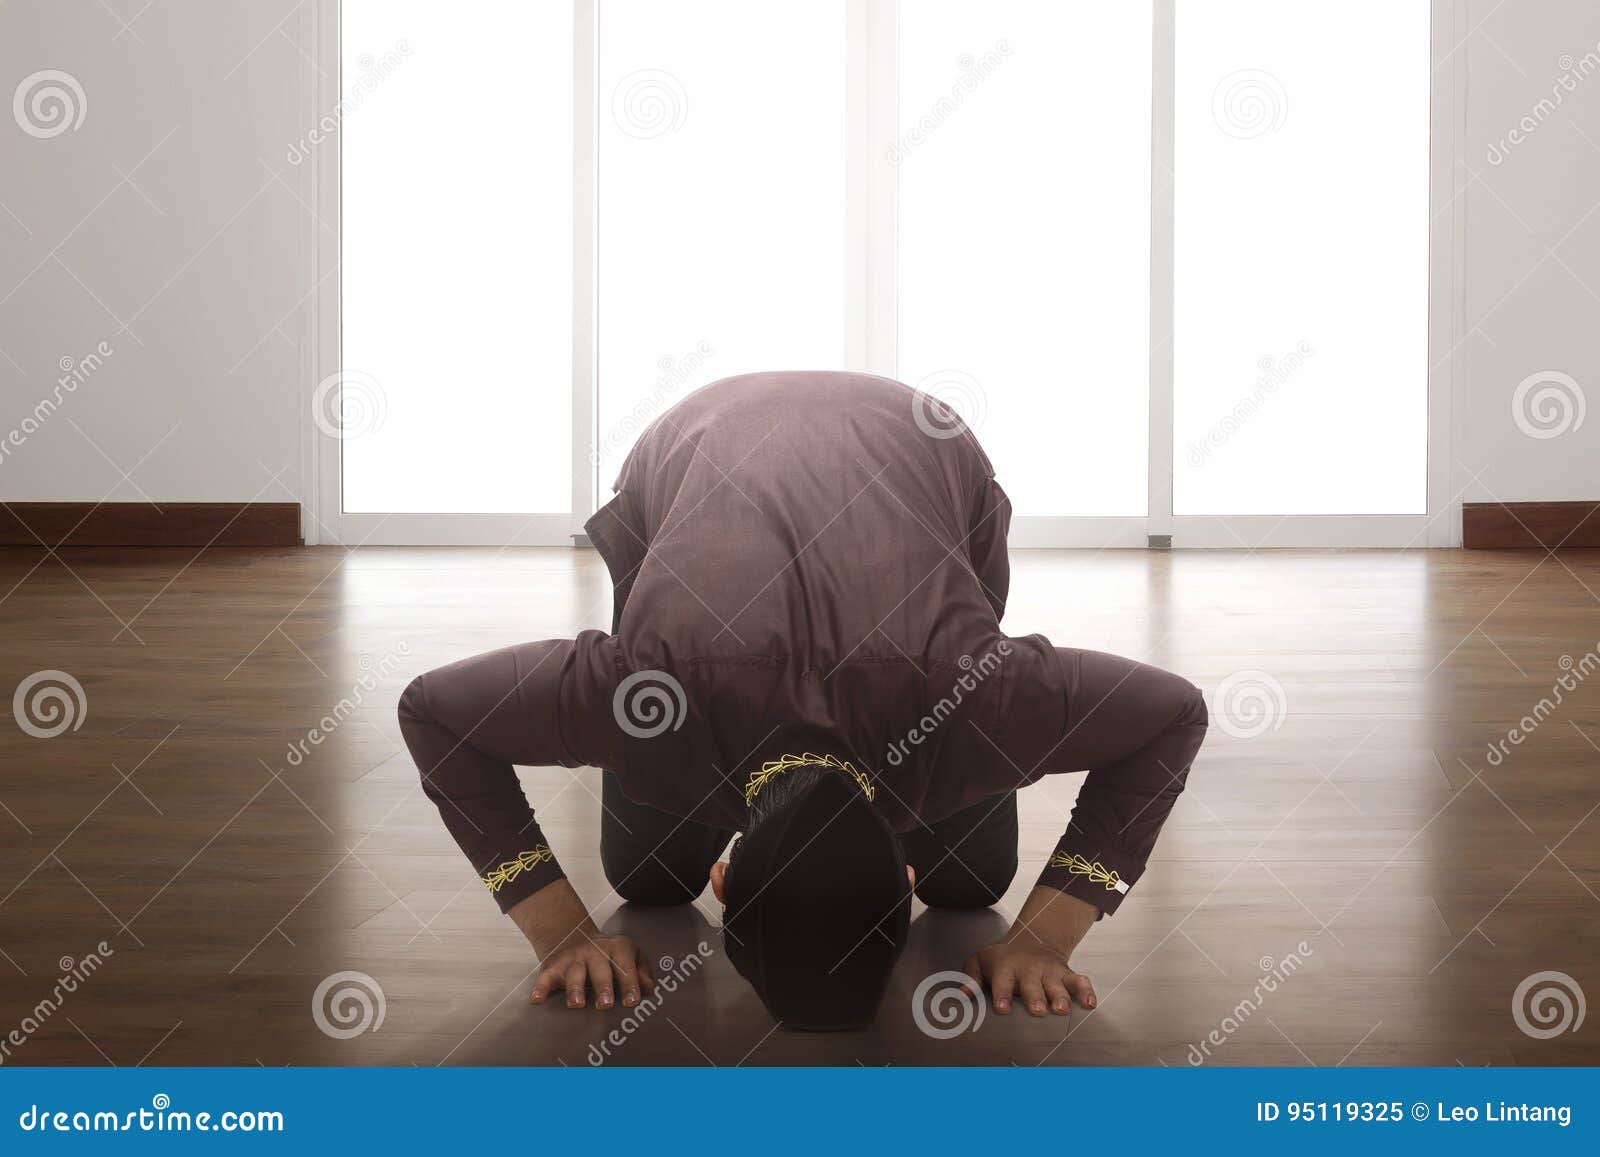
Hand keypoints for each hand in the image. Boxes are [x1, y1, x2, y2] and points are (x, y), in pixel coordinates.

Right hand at [529, 932, 655, 1009]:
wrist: (572, 935)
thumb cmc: (608, 955)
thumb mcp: (629, 955)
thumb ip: (641, 972)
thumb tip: (650, 990)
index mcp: (616, 948)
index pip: (625, 964)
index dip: (630, 982)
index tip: (632, 1001)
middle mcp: (594, 951)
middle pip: (599, 969)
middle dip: (603, 986)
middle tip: (606, 1005)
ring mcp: (572, 958)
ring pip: (573, 973)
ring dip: (575, 988)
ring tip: (577, 1004)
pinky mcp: (552, 966)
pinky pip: (545, 977)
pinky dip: (540, 988)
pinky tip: (537, 1000)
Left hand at [963, 941, 1095, 1016]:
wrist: (1031, 940)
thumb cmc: (1002, 960)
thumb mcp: (980, 961)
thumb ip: (970, 977)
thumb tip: (963, 995)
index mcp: (1006, 967)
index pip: (1002, 981)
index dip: (1002, 995)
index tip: (1003, 1008)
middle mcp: (1029, 969)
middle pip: (1032, 985)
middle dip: (1035, 997)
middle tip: (1037, 1010)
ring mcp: (1049, 971)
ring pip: (1057, 985)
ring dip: (1060, 997)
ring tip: (1062, 1010)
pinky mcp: (1066, 973)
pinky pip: (1079, 981)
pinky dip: (1086, 991)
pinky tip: (1090, 1004)